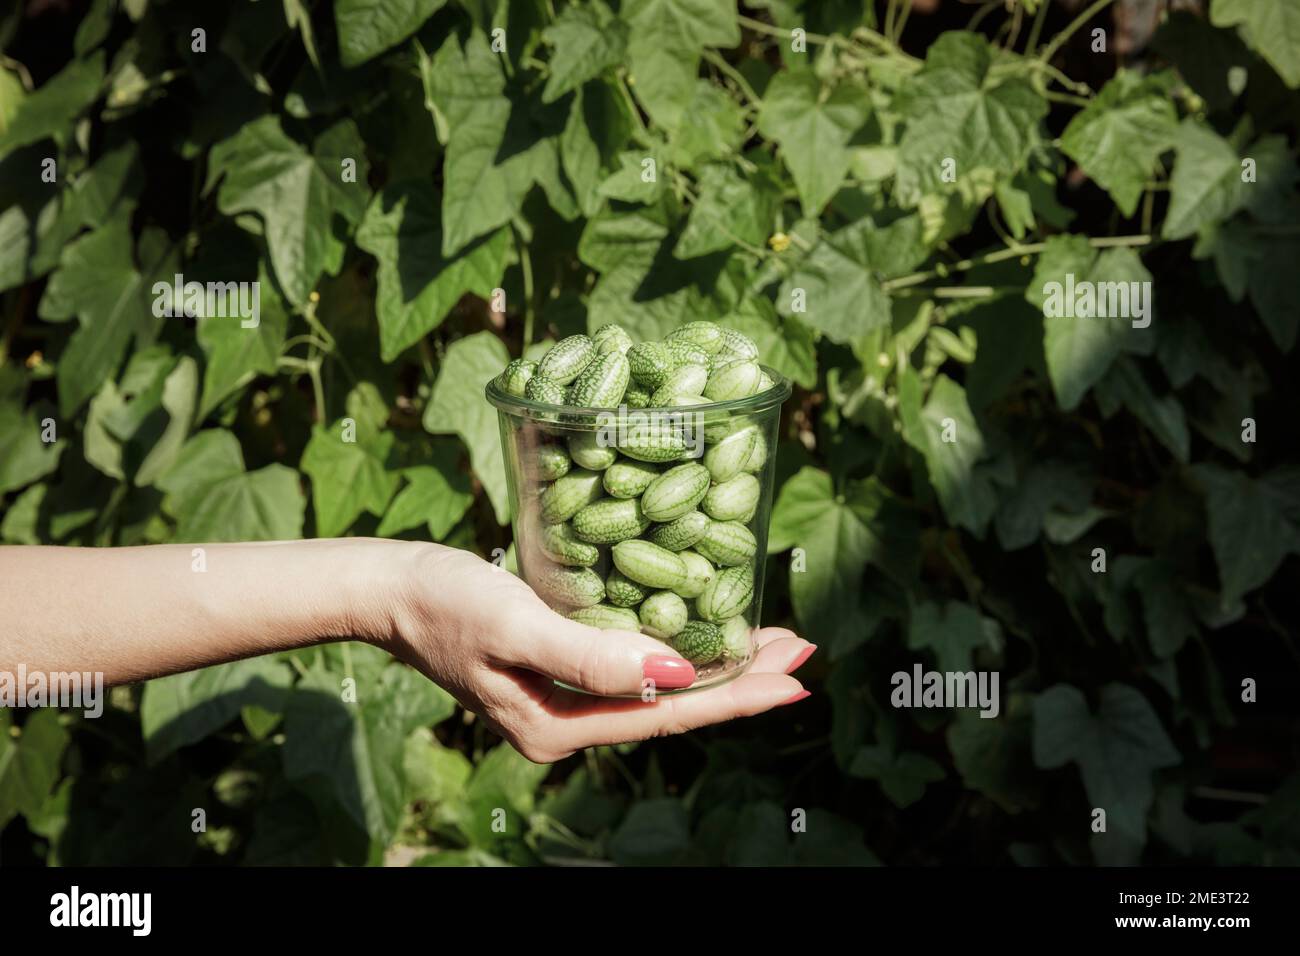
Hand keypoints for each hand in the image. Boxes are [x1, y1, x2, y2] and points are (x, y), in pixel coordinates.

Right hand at [383, 544, 814, 762]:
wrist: (389, 589)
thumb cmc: (445, 601)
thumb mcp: (517, 624)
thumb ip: (593, 656)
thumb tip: (677, 678)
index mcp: (560, 726)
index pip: (669, 716)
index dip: (737, 696)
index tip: (795, 676)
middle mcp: (567, 723)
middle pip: (673, 706)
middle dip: (742, 680)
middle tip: (803, 651)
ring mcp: (563, 699)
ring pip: (658, 687)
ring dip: (716, 664)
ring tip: (772, 641)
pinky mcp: (558, 668)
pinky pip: (634, 667)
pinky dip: (677, 648)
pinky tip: (700, 629)